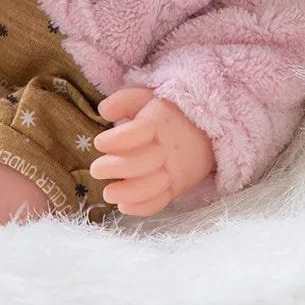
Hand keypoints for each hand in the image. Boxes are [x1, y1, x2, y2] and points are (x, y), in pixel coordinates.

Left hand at [90, 87, 215, 216]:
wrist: (209, 130)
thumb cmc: (170, 113)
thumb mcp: (147, 97)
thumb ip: (123, 101)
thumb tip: (103, 111)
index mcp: (158, 123)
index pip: (136, 133)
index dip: (115, 140)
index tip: (100, 143)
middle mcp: (167, 149)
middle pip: (140, 163)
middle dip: (114, 168)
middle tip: (96, 170)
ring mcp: (174, 170)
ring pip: (151, 187)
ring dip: (126, 193)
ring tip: (108, 193)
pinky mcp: (178, 186)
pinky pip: (161, 201)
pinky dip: (142, 207)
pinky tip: (124, 206)